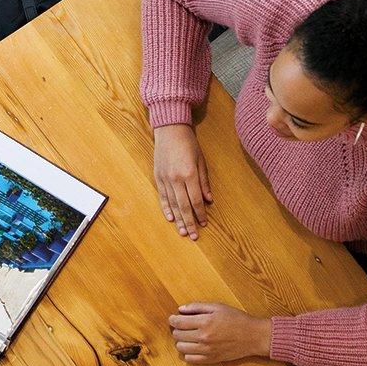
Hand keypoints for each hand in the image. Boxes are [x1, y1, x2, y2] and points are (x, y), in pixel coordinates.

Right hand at [153, 123, 211, 239]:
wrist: (170, 130)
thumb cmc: (189, 144)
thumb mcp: (201, 160)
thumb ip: (204, 181)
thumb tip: (209, 200)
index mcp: (189, 174)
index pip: (196, 199)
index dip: (200, 213)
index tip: (204, 223)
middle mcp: (176, 179)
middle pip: (184, 206)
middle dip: (189, 222)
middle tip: (194, 235)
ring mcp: (165, 179)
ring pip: (172, 204)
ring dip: (178, 220)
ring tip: (183, 232)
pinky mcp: (158, 177)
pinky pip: (162, 197)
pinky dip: (166, 209)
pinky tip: (170, 219)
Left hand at [169, 302, 270, 363]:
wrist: (253, 336)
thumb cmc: (236, 319)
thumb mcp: (218, 307)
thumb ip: (197, 307)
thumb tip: (180, 309)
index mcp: (205, 322)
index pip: (178, 322)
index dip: (172, 319)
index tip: (173, 318)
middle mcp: (203, 338)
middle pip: (177, 335)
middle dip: (177, 329)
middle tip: (183, 326)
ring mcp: (206, 351)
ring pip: (181, 348)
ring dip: (182, 341)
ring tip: (189, 336)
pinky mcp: (210, 360)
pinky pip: (190, 359)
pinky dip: (188, 353)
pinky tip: (194, 346)